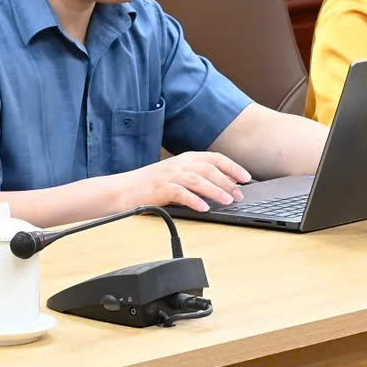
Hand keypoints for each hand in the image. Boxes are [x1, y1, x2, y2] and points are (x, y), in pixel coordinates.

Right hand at [115, 151, 250, 212]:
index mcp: (184, 159)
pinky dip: (194, 200)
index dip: (232, 167)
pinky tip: (204, 208)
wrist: (120, 190)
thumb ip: (197, 178)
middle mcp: (178, 164)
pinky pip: (180, 193)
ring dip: (215, 189)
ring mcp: (168, 175)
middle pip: (208, 168)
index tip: (246, 177)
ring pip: (197, 179)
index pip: (214, 158)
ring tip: (228, 200)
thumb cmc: (150, 186)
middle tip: (240, 194)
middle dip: (227, 181)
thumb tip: (224, 187)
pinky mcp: (159, 189)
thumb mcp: (176, 176)